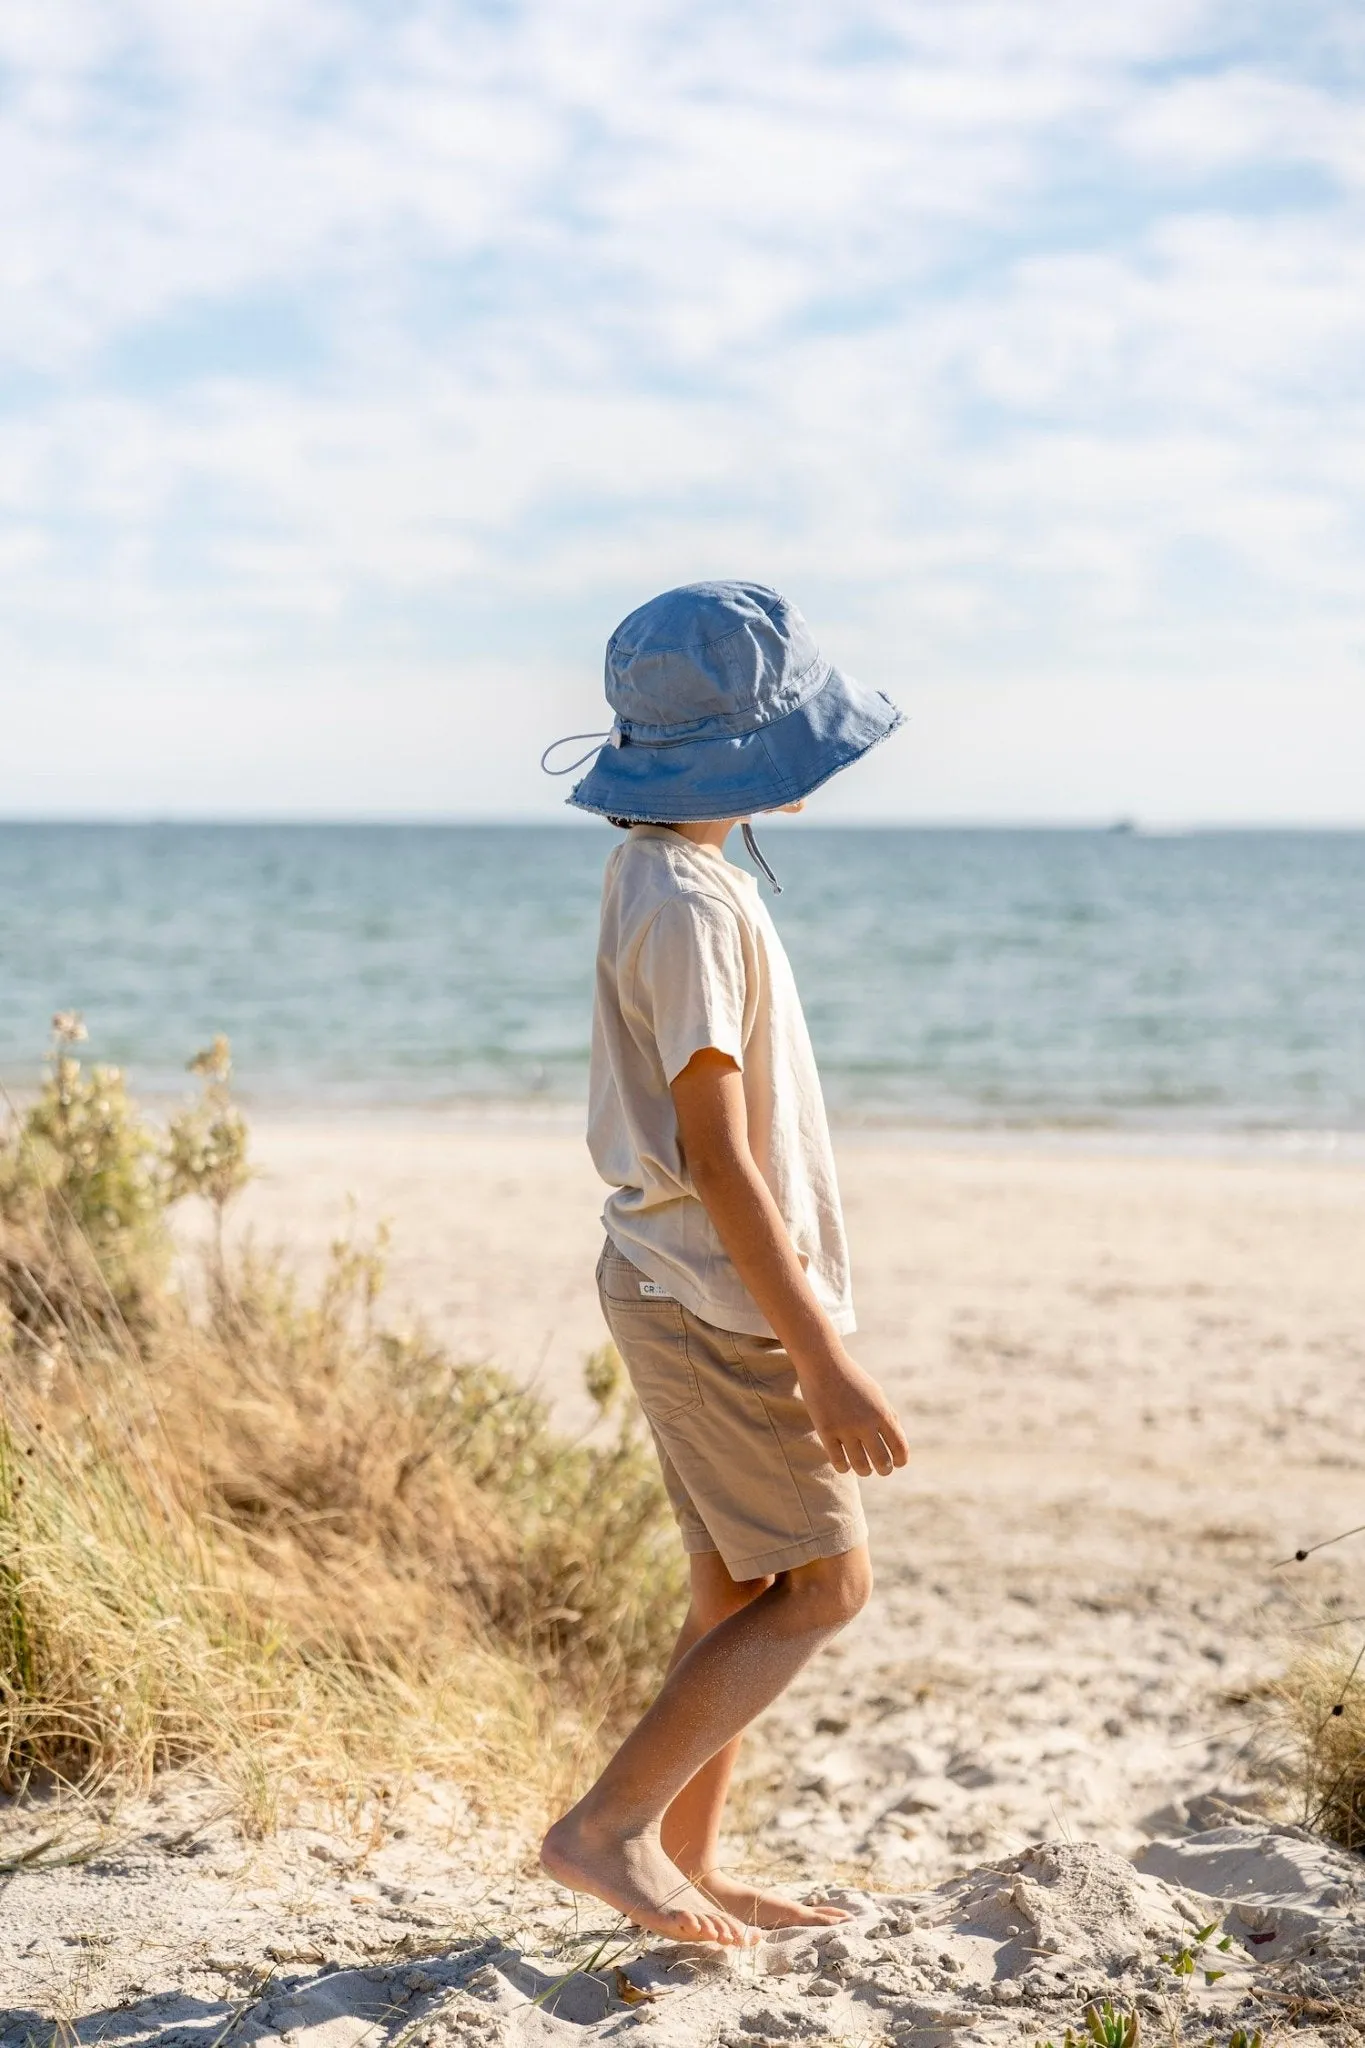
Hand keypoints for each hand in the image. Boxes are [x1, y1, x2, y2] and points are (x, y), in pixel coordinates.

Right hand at [800, 1351, 909, 1477]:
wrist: (823, 1363)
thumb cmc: (852, 1378)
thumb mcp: (876, 1394)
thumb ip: (889, 1417)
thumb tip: (897, 1444)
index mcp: (882, 1413)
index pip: (900, 1448)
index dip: (901, 1460)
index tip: (897, 1463)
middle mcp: (866, 1423)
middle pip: (882, 1462)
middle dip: (884, 1469)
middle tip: (882, 1469)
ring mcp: (845, 1428)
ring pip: (860, 1466)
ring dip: (864, 1471)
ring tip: (864, 1469)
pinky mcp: (825, 1431)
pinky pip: (838, 1461)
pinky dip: (844, 1467)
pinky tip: (844, 1465)